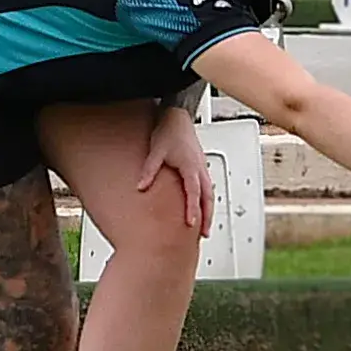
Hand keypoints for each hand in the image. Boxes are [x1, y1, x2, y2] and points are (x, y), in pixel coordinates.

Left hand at [136, 108, 213, 236]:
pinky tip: (202, 207)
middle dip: (207, 216)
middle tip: (204, 234)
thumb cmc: (169, 132)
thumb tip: (141, 187)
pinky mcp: (200, 167)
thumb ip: (149, 171)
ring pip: (210, 193)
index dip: (193, 209)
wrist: (177, 117)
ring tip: (204, 226)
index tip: (191, 224)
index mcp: (191, 167)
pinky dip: (207, 200)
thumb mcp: (156, 152)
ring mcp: (202, 168)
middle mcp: (200, 169)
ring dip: (208, 210)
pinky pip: (207, 187)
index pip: (194, 193)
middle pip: (208, 198)